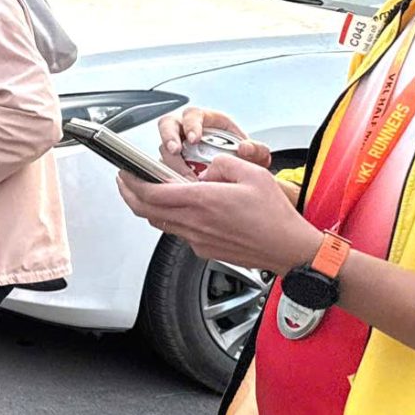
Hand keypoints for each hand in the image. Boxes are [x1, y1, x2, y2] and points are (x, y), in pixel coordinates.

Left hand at [118, 154, 321, 273]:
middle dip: (129, 194)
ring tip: (146, 192)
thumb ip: (222, 164)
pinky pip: (178, 232)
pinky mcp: (204, 250)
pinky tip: (178, 209)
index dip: (131, 182)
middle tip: (125, 181)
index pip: (151, 193)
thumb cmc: (275, 216)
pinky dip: (170, 218)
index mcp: (203, 201)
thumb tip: (207, 169)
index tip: (125, 171)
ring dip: (147, 207)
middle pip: (145, 210)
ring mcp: (197, 239)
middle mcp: (195, 222)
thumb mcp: (253, 173)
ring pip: (159, 222)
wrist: (289, 249)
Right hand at [157, 107, 271, 172]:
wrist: (236, 173)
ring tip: (177, 174)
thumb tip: (245, 148)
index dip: (190, 125)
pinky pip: (162, 165)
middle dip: (169, 137)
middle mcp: (186, 129)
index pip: (192, 115)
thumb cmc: (240, 156)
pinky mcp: (170, 162)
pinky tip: (178, 185)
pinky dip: (168, 174)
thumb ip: (256, 149)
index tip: (194, 139)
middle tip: (175, 151)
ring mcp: (176, 145)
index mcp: (205, 120)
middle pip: (167, 125)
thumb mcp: (253, 152)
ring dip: (167, 160)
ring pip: (162, 146)